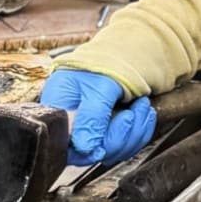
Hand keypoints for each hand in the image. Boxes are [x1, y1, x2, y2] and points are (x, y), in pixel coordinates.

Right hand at [39, 69, 156, 167]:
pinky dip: (138, 132)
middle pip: (90, 152)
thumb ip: (92, 115)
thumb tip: (86, 148)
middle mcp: (70, 123)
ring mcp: (89, 129)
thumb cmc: (107, 61)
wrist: (125, 49)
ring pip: (110, 151)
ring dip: (134, 132)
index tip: (105, 142)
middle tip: (135, 110)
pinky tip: (143, 114)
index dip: (86, 149)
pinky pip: (124, 146)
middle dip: (120, 135)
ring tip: (142, 106)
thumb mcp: (100, 84)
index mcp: (57, 109)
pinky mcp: (107, 132)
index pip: (65, 144)